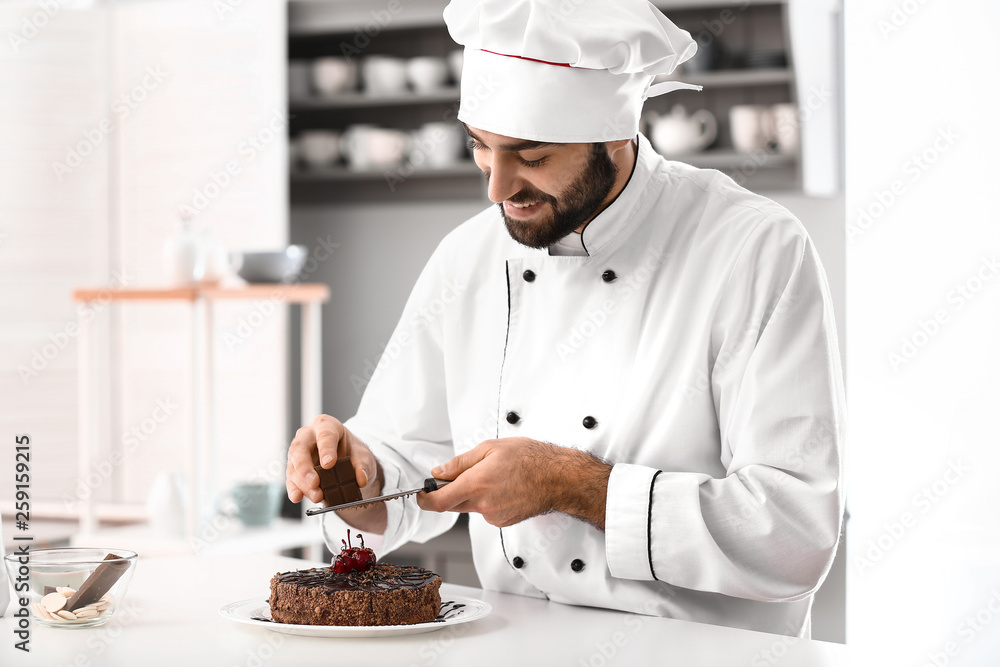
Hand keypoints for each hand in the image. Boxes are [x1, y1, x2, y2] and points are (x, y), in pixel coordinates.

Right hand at [286, 415, 385, 531]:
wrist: (348, 464)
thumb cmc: (353, 453)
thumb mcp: (363, 456)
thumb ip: (363, 465)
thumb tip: (361, 478)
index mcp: (327, 425)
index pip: (325, 434)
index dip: (326, 449)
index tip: (329, 464)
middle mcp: (308, 436)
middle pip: (300, 448)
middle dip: (306, 468)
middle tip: (315, 482)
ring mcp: (299, 453)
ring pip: (294, 466)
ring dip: (303, 483)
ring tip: (316, 496)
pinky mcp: (294, 469)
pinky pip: (291, 479)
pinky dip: (294, 489)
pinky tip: (297, 496)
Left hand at [416, 437, 611, 528]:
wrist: (558, 477)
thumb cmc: (530, 458)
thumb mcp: (490, 447)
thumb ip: (460, 462)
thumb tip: (439, 472)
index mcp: (476, 483)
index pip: (439, 502)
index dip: (425, 500)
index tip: (421, 495)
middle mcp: (483, 504)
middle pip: (453, 504)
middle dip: (452, 491)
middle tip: (465, 474)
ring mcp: (494, 516)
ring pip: (471, 506)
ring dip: (474, 494)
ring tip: (496, 476)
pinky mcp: (504, 521)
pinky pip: (486, 511)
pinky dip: (489, 500)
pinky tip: (505, 487)